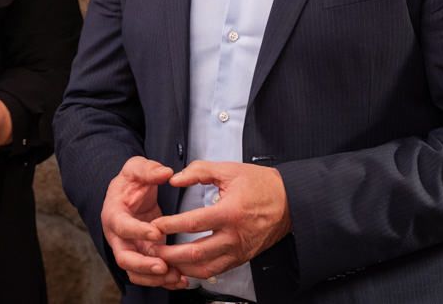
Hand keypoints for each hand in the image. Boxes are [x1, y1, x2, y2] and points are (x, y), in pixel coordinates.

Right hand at [101, 156, 184, 289]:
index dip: (138, 231)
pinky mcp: (144, 255)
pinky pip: (149, 274)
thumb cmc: (130, 182)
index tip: (156, 232)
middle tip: (163, 266)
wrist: (128, 193)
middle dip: (144, 265)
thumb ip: (148, 169)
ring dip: (155, 278)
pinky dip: (163, 281)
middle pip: (124, 258)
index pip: (122, 226)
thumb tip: (165, 172)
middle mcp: (118, 236)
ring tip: (176, 277)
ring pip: (137, 272)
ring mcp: (131, 248)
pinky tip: (180, 280)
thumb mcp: (136, 167)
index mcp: (114, 214)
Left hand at [151, 160, 290, 279]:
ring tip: (164, 261)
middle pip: (196, 252)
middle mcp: (234, 236)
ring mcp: (238, 250)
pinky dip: (197, 271)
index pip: (194, 223)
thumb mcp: (229, 170)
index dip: (171, 224)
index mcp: (230, 212)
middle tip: (153, 250)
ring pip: (205, 267)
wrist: (289, 201)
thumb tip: (175, 179)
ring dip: (182, 267)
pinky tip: (184, 267)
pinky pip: (216, 271)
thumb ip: (199, 171)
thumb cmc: (261, 185)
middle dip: (171, 253)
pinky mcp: (241, 258)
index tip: (156, 224)